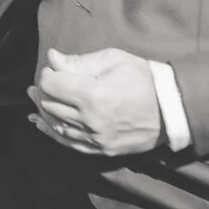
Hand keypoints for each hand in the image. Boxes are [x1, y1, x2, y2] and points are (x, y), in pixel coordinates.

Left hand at [30, 47, 164, 155]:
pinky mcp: (102, 150)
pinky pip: (69, 143)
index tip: (53, 68)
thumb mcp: (113, 60)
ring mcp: (96, 138)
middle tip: (43, 81)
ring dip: (43, 111)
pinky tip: (41, 124)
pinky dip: (53, 132)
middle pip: (50, 105)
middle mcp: (90, 121)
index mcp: (91, 95)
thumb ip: (79, 62)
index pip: (51, 85)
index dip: (47, 74)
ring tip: (37, 98)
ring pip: (56, 126)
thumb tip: (52, 58)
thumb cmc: (143, 78)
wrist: (172, 108)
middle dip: (42, 91)